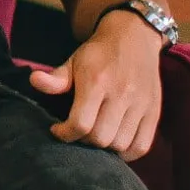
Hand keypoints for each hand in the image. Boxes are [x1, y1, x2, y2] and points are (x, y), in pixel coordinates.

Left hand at [29, 10, 164, 158]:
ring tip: (95, 137)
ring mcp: (141, 104)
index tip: (57, 130)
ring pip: (120, 144)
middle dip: (83, 142)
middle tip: (77, 133)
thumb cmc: (98, 53)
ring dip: (104, 148)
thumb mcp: (73, 61)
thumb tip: (34, 81)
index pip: (81, 123)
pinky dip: (126, 153)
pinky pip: (141, 145)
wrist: (134, 37)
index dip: (65, 134)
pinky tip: (114, 143)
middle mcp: (121, 94)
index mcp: (97, 82)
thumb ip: (56, 78)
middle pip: (100, 138)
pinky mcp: (154, 112)